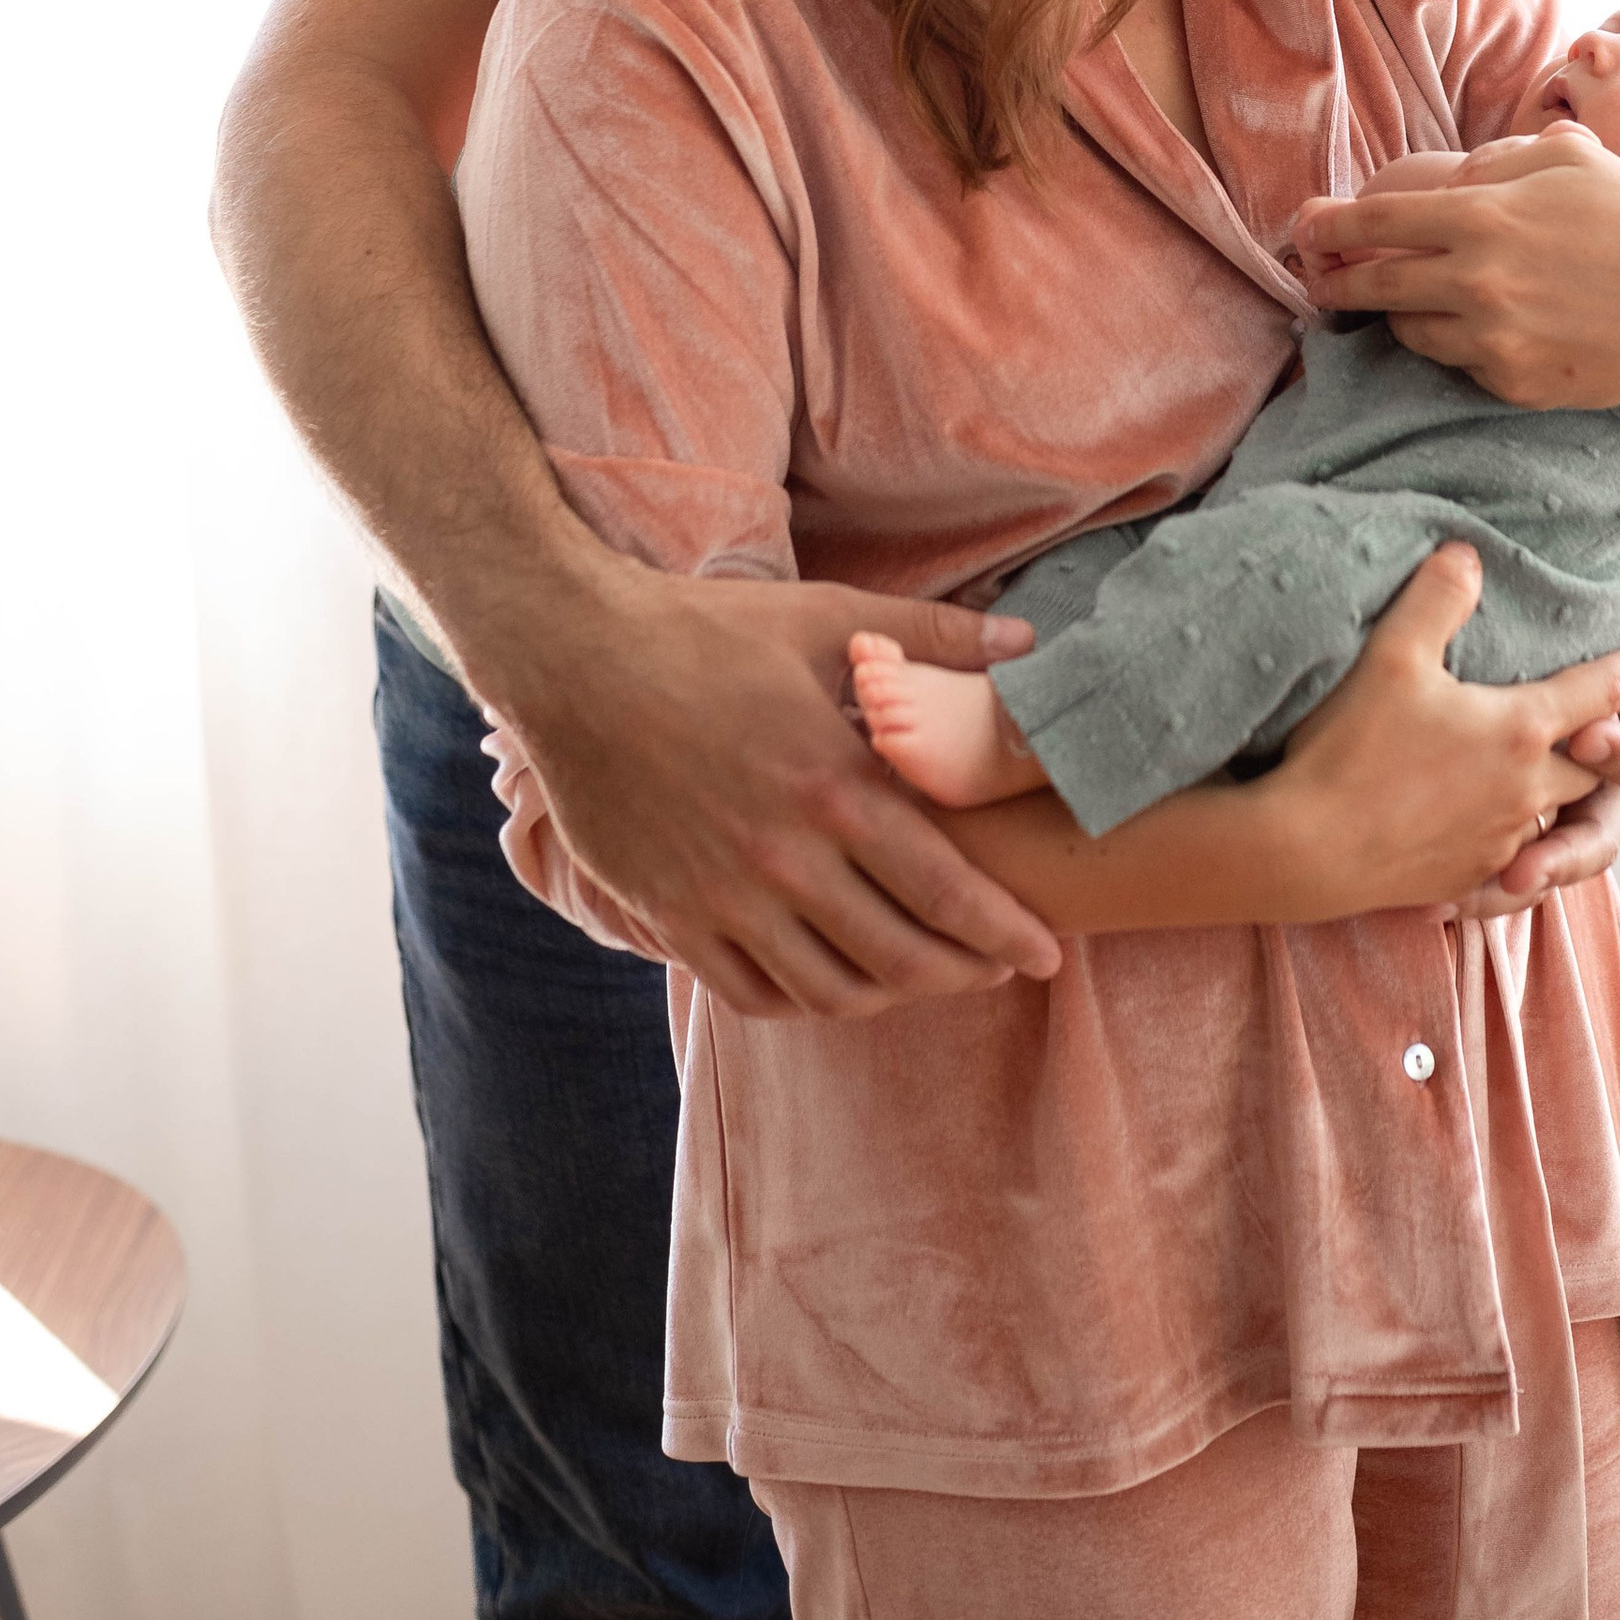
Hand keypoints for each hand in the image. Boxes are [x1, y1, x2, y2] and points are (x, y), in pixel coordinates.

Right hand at [496, 564, 1065, 1021]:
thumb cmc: (705, 631)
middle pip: (899, 956)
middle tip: (997, 968)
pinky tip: (832, 980)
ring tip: (923, 975)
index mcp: (833, 787)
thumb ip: (931, 637)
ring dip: (890, 995)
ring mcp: (722, 898)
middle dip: (964, 972)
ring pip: (829, 990)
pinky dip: (805, 1001)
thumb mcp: (826, 618)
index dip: (1005, 931)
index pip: (945, 888)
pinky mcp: (671, 916)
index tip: (1046, 952)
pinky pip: (752, 993)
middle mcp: (783, 859)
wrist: (573, 657)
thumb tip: (1027, 645)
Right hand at [1271, 544, 1619, 915]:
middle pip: (1590, 765)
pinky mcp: (1469, 877)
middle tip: (1601, 715)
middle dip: (1602, 737)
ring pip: (1553, 815)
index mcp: (1521, 731)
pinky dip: (1515, 837)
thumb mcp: (1391, 655)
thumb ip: (1437, 598)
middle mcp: (1526, 791)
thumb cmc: (1351, 749)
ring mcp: (1500, 841)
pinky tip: (1490, 827)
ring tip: (1541, 770)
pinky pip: (1513, 857)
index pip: (1598, 693)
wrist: (1307, 851)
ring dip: (1555, 791)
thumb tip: (1467, 553)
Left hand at [1294, 140, 1619, 515]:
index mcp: (1484, 216)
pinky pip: (1458, 363)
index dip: (1330, 225)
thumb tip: (1450, 181)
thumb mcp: (1568, 160)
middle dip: (1335, 280)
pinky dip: (1455, 343)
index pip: (1377, 221)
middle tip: (1319, 277)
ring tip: (1403, 299)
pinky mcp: (1513, 384)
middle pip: (1373, 287)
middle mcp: (1478, 281)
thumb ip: (1496, 163)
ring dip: (1397, 314)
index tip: (1306, 226)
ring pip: (1409, 331)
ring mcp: (1494, 339)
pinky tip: (1475, 326)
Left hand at [1454, 507, 1619, 909]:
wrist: (1603, 680)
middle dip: (1562, 851)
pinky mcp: (1523, 824)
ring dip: (1517, 881)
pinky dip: (1478, 888)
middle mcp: (1609, 788)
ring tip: (1470, 899)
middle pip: (1597, 835)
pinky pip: (1506, 868)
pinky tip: (1435, 904)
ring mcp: (1567, 813)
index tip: (1587, 735)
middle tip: (1521, 862)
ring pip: (1549, 862)